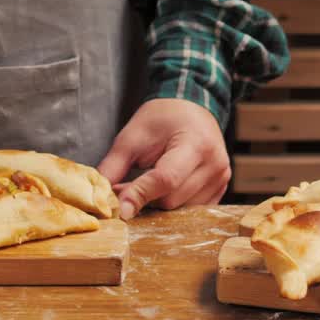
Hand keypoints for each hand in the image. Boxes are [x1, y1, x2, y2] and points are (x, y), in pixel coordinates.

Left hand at [96, 98, 230, 218]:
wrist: (191, 109)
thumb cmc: (162, 119)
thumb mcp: (131, 137)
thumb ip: (114, 167)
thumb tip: (98, 197)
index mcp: (196, 144)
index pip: (166, 178)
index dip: (140, 194)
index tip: (120, 208)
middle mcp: (215, 164)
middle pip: (171, 199)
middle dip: (145, 198)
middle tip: (127, 185)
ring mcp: (221, 179)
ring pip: (179, 209)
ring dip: (157, 202)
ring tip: (147, 181)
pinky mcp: (220, 190)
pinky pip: (190, 210)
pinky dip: (172, 203)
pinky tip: (164, 187)